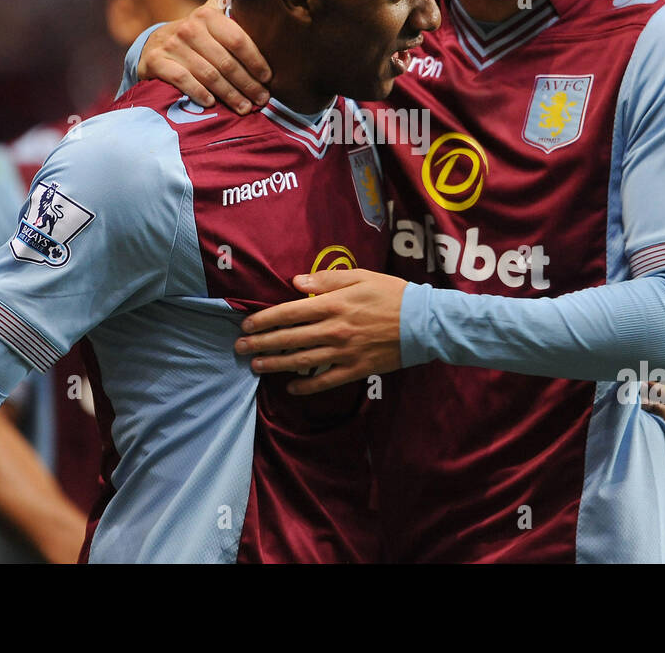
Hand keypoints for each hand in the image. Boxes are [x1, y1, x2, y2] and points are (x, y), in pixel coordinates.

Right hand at [137, 0, 272, 113]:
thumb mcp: (212, 14)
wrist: (154, 46)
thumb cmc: (196, 35)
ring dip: (229, 94)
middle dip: (247, 84)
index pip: (238, 40)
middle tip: (262, 100)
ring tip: (245, 108)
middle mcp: (189, 28)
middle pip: (226, 61)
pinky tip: (211, 103)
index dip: (256, 61)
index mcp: (208, 15)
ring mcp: (171, 45)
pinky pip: (181, 80)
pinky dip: (198, 92)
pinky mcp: (156, 62)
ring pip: (208, 74)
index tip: (269, 78)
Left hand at [236, 269, 406, 394]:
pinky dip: (306, 387)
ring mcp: (344, 353)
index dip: (265, 319)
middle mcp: (334, 330)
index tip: (247, 323)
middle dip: (261, 343)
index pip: (289, 312)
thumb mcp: (361, 276)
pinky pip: (325, 381)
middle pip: (289, 338)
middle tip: (239, 347)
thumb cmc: (392, 294)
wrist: (424, 322)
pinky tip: (290, 388)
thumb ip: (326, 280)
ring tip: (256, 365)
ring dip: (276, 364)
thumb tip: (296, 282)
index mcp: (333, 304)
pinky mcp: (356, 370)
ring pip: (302, 361)